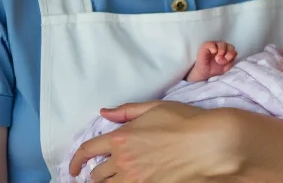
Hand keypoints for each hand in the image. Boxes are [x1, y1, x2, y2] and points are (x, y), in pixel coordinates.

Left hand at [69, 101, 241, 181]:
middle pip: (97, 176)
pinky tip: (132, 182)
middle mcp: (124, 162)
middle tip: (101, 173)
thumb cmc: (184, 122)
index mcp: (121, 138)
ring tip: (114, 180)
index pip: (88, 151)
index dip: (76, 160)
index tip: (74, 168)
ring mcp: (137, 180)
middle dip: (95, 174)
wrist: (208, 143)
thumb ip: (126, 112)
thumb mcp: (153, 108)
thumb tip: (104, 113)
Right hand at [185, 41, 236, 82]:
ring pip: (222, 44)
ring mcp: (214, 45)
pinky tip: (213, 53)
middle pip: (229, 46)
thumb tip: (234, 54)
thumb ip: (232, 61)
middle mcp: (221, 47)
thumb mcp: (227, 67)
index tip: (227, 62)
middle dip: (228, 54)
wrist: (205, 73)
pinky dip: (214, 48)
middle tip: (222, 61)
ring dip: (221, 52)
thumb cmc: (215, 69)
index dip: (231, 55)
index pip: (233, 49)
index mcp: (227, 51)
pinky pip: (212, 44)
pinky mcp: (206, 46)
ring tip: (217, 59)